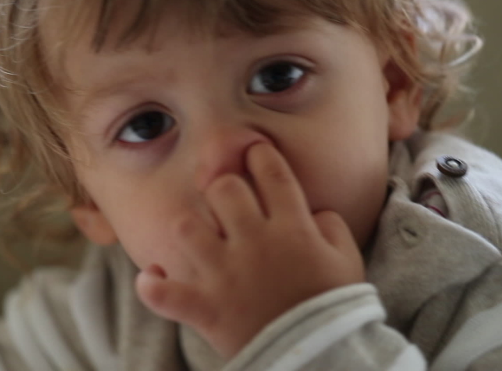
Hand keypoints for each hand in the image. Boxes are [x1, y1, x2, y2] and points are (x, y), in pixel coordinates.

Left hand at [135, 142, 364, 356]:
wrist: (321, 357)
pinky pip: (163, 293)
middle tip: (227, 195)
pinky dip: (152, 286)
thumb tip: (315, 211)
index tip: (254, 151)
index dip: (260, 154)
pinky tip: (153, 275)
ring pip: (186, 227)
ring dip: (188, 227)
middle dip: (223, 184)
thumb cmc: (336, 308)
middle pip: (223, 188)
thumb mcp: (349, 261)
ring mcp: (224, 274)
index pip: (272, 172)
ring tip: (197, 233)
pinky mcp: (204, 307)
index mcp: (292, 228)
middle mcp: (253, 242)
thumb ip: (332, 226)